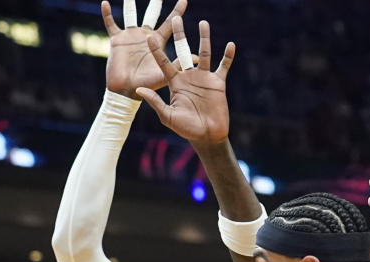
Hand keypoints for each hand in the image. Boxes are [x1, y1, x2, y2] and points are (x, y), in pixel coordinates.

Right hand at [102, 0, 187, 98]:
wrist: (126, 90)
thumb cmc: (147, 84)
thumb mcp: (165, 74)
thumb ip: (178, 64)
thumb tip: (197, 57)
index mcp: (158, 42)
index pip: (170, 24)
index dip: (177, 12)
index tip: (184, 0)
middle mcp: (145, 36)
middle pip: (151, 15)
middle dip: (155, 4)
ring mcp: (130, 37)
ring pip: (130, 15)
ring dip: (130, 4)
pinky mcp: (117, 40)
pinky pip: (111, 24)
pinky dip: (107, 14)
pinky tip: (105, 3)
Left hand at [136, 17, 233, 145]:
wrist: (207, 135)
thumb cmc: (186, 129)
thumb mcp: (167, 116)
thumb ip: (155, 102)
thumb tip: (139, 90)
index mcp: (174, 82)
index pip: (164, 62)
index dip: (156, 50)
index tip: (149, 37)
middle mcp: (188, 76)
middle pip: (182, 51)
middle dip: (180, 35)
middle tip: (176, 18)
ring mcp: (203, 78)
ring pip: (203, 54)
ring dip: (204, 39)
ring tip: (203, 23)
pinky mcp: (218, 83)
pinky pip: (223, 66)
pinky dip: (227, 56)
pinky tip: (230, 44)